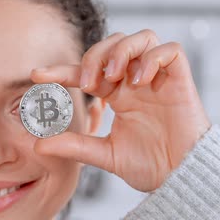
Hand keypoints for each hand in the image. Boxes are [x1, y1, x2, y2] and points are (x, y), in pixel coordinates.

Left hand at [31, 30, 210, 191]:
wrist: (182, 181)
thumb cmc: (150, 166)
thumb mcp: (105, 155)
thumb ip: (74, 146)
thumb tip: (38, 145)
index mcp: (117, 95)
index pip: (86, 72)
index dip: (61, 71)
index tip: (36, 76)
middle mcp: (136, 82)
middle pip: (113, 44)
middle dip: (95, 56)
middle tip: (89, 84)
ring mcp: (158, 79)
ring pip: (142, 38)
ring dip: (121, 51)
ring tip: (113, 78)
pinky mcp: (181, 82)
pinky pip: (171, 50)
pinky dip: (152, 58)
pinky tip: (139, 81)